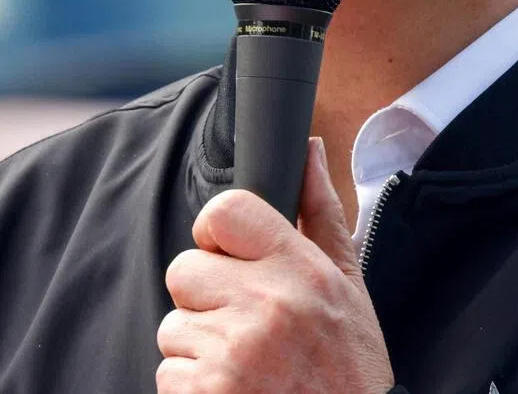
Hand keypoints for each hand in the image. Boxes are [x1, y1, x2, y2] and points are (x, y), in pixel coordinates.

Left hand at [157, 137, 395, 392]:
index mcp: (300, 268)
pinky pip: (168, 375)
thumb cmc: (349, 365)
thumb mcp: (349, 284)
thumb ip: (320, 211)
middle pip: (183, 269)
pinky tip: (233, 392)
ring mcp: (232, 356)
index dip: (215, 232)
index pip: (223, 211)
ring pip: (172, 327)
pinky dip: (191, 388)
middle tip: (241, 320)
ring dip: (198, 347)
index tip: (228, 255)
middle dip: (204, 295)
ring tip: (245, 364)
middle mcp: (264, 306)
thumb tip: (310, 148)